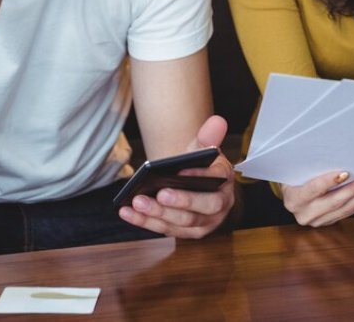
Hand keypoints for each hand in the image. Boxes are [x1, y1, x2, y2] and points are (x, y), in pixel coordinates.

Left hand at [119, 115, 235, 238]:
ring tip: (137, 201)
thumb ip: (207, 136)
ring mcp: (205, 222)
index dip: (200, 174)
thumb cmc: (197, 165)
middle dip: (180, 202)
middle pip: (203, 208)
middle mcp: (220, 205)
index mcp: (225, 180)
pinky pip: (166, 229)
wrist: (191, 182)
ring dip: (158, 214)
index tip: (181, 170)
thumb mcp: (202, 149)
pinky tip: (128, 211)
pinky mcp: (187, 233)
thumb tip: (217, 121)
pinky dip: (146, 221)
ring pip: (183, 223)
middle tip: (159, 194)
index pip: (218, 178)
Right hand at [281, 170, 353, 226]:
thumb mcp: (296, 170)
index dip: (329, 181)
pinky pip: (348, 213)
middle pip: (334, 202)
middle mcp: (304, 214)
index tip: (345, 172)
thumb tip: (335, 154)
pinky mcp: (328, 222)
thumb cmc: (295, 176)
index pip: (313, 190)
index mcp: (293, 199)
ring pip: (345, 209)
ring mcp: (317, 221)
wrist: (292, 192)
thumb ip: (310, 166)